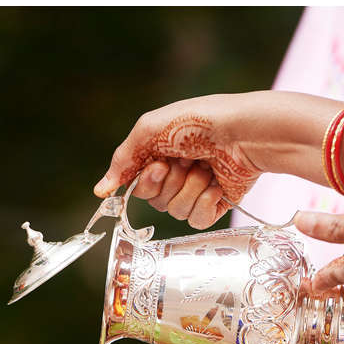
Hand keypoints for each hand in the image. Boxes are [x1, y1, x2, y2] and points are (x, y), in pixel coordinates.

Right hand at [93, 92, 271, 227]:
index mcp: (160, 155)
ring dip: (190, 189)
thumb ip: (123, 159)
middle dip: (170, 183)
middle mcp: (177, 174)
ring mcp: (196, 190)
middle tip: (186, 161)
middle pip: (156, 202)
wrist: (243, 132)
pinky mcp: (216, 204)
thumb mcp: (150, 129)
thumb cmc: (199, 122)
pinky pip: (197, 221)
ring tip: (206, 167)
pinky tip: (216, 184)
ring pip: (176, 212)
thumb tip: (101, 190)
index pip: (139, 187)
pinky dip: (205, 203)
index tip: (159, 165)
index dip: (146, 182)